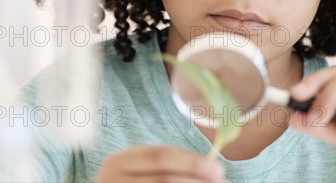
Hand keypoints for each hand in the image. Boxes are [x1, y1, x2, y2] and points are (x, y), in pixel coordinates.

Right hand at [95, 145, 224, 182]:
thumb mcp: (138, 171)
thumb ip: (167, 166)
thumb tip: (213, 170)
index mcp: (117, 162)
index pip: (160, 156)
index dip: (191, 162)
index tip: (219, 168)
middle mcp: (113, 181)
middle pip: (165, 180)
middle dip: (198, 181)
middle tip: (223, 182)